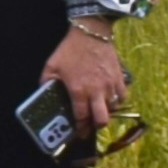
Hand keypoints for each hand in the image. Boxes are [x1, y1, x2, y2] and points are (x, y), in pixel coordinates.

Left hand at [46, 18, 130, 132]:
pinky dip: (117, 101)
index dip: (80, 128)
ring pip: (113, 110)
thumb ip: (46, 83)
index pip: (81, 117)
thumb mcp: (51, 66)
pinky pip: (123, 97)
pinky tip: (109, 98)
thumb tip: (44, 95)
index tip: (79, 134)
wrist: (91, 33)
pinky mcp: (120, 78)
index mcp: (79, 90)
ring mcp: (111, 85)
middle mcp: (97, 91)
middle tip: (90, 125)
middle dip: (95, 126)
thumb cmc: (69, 50)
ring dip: (105, 112)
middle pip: (102, 120)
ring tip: (97, 110)